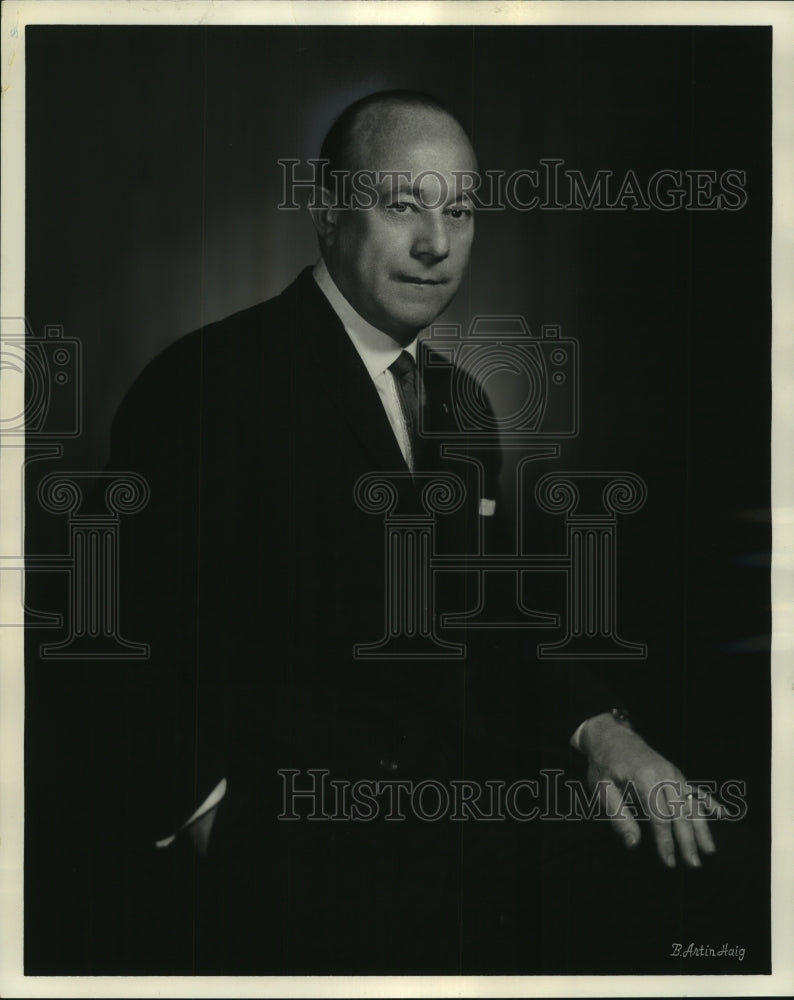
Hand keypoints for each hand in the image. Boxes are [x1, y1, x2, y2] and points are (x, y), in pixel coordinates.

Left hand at [579, 712, 722, 867]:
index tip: (669, 862)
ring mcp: (673, 773)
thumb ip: (618, 816)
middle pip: (680, 812)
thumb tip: (634, 844)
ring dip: (702, 828)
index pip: (659, 817)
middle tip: (694, 865)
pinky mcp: (676, 774)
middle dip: (688, 840)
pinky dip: (710, 802)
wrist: (611, 736)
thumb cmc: (604, 765)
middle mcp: (665, 775)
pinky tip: (723, 814)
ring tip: (709, 851)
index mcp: (645, 779)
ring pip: (692, 804)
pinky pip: (696, 790)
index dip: (665, 841)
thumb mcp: (602, 789)